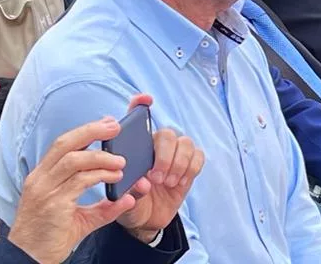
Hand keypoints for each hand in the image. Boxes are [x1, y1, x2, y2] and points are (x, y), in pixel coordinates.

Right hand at [7, 118, 135, 263]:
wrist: (31, 259)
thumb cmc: (52, 237)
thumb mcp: (81, 218)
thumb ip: (105, 207)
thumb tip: (129, 199)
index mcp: (43, 177)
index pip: (62, 145)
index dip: (85, 131)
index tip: (107, 124)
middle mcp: (40, 179)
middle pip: (65, 143)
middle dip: (91, 131)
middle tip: (116, 127)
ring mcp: (44, 191)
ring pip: (73, 160)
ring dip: (101, 157)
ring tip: (121, 162)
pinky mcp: (53, 204)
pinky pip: (80, 181)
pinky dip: (101, 175)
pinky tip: (115, 178)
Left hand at [114, 94, 204, 242]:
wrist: (147, 221)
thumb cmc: (130, 206)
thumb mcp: (122, 202)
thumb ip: (130, 192)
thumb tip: (143, 183)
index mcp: (134, 148)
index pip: (136, 118)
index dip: (141, 104)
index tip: (146, 99)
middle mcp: (155, 146)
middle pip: (166, 133)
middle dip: (164, 155)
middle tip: (156, 177)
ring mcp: (174, 154)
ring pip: (185, 143)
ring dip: (178, 163)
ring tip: (168, 183)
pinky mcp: (189, 165)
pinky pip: (198, 156)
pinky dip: (190, 169)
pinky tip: (179, 182)